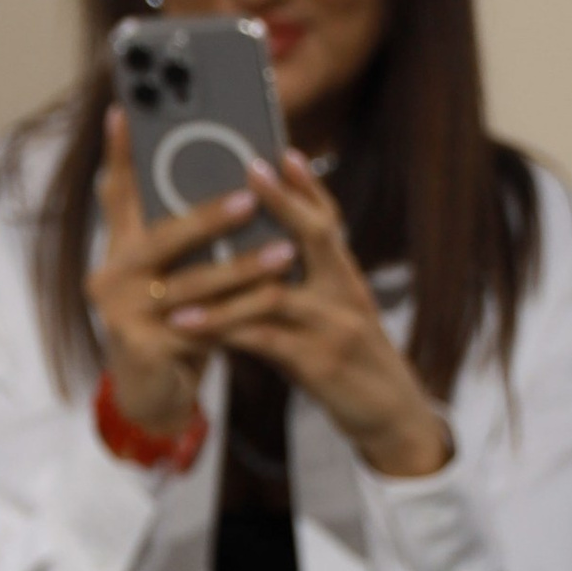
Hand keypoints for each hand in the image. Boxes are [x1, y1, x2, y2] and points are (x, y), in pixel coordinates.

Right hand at [86, 111, 264, 439]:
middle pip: (162, 236)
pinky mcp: (143, 348)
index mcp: (119, 250)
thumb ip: (185, 240)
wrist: (153, 396)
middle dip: (210, 216)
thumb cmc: (173, 325)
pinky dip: (243, 311)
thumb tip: (239, 185)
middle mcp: (112, 276)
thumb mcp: (174, 277)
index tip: (124, 111)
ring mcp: (123, 313)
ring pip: (191, 283)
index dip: (120, 154)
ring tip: (284, 252)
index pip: (117, 194)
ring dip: (241, 266)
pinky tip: (275, 298)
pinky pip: (204, 324)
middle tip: (252, 196)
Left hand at [163, 153, 449, 477]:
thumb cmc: (352, 365)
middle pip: (316, 235)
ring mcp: (335, 327)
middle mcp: (346, 293)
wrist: (392, 418)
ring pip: (276, 291)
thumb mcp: (334, 319)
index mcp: (347, 279)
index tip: (285, 152)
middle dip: (282, 202)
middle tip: (247, 172)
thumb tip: (251, 261)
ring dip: (224, 280)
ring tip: (179, 269)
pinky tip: (187, 326)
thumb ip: (300, 290)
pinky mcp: (319, 363)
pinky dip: (222, 329)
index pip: (329, 222)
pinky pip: (263, 340)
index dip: (308, 187)